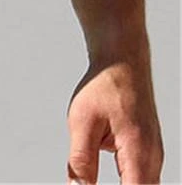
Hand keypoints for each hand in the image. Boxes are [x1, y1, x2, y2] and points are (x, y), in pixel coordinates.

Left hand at [66, 56, 163, 183]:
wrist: (122, 62)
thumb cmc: (105, 86)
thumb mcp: (82, 121)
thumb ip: (81, 160)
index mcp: (140, 154)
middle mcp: (153, 160)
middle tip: (84, 183)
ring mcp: (154, 157)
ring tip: (89, 178)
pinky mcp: (148, 153)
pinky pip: (140, 179)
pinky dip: (125, 182)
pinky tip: (98, 178)